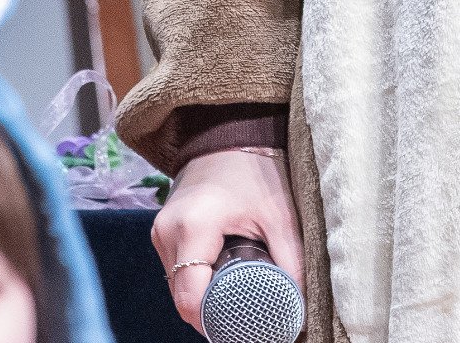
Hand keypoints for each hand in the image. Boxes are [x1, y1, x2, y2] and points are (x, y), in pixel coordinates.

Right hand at [153, 147, 301, 335]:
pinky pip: (176, 270)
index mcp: (193, 228)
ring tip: (235, 301)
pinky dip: (196, 280)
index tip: (240, 326)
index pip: (190, 298)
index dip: (213, 320)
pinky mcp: (162, 231)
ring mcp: (160, 232)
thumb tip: (300, 304)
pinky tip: (219, 282)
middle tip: (244, 317)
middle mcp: (167, 233)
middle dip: (211, 312)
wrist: (228, 135)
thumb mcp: (280, 216)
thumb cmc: (255, 170)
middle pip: (182, 296)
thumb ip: (291, 261)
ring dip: (202, 297)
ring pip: (177, 285)